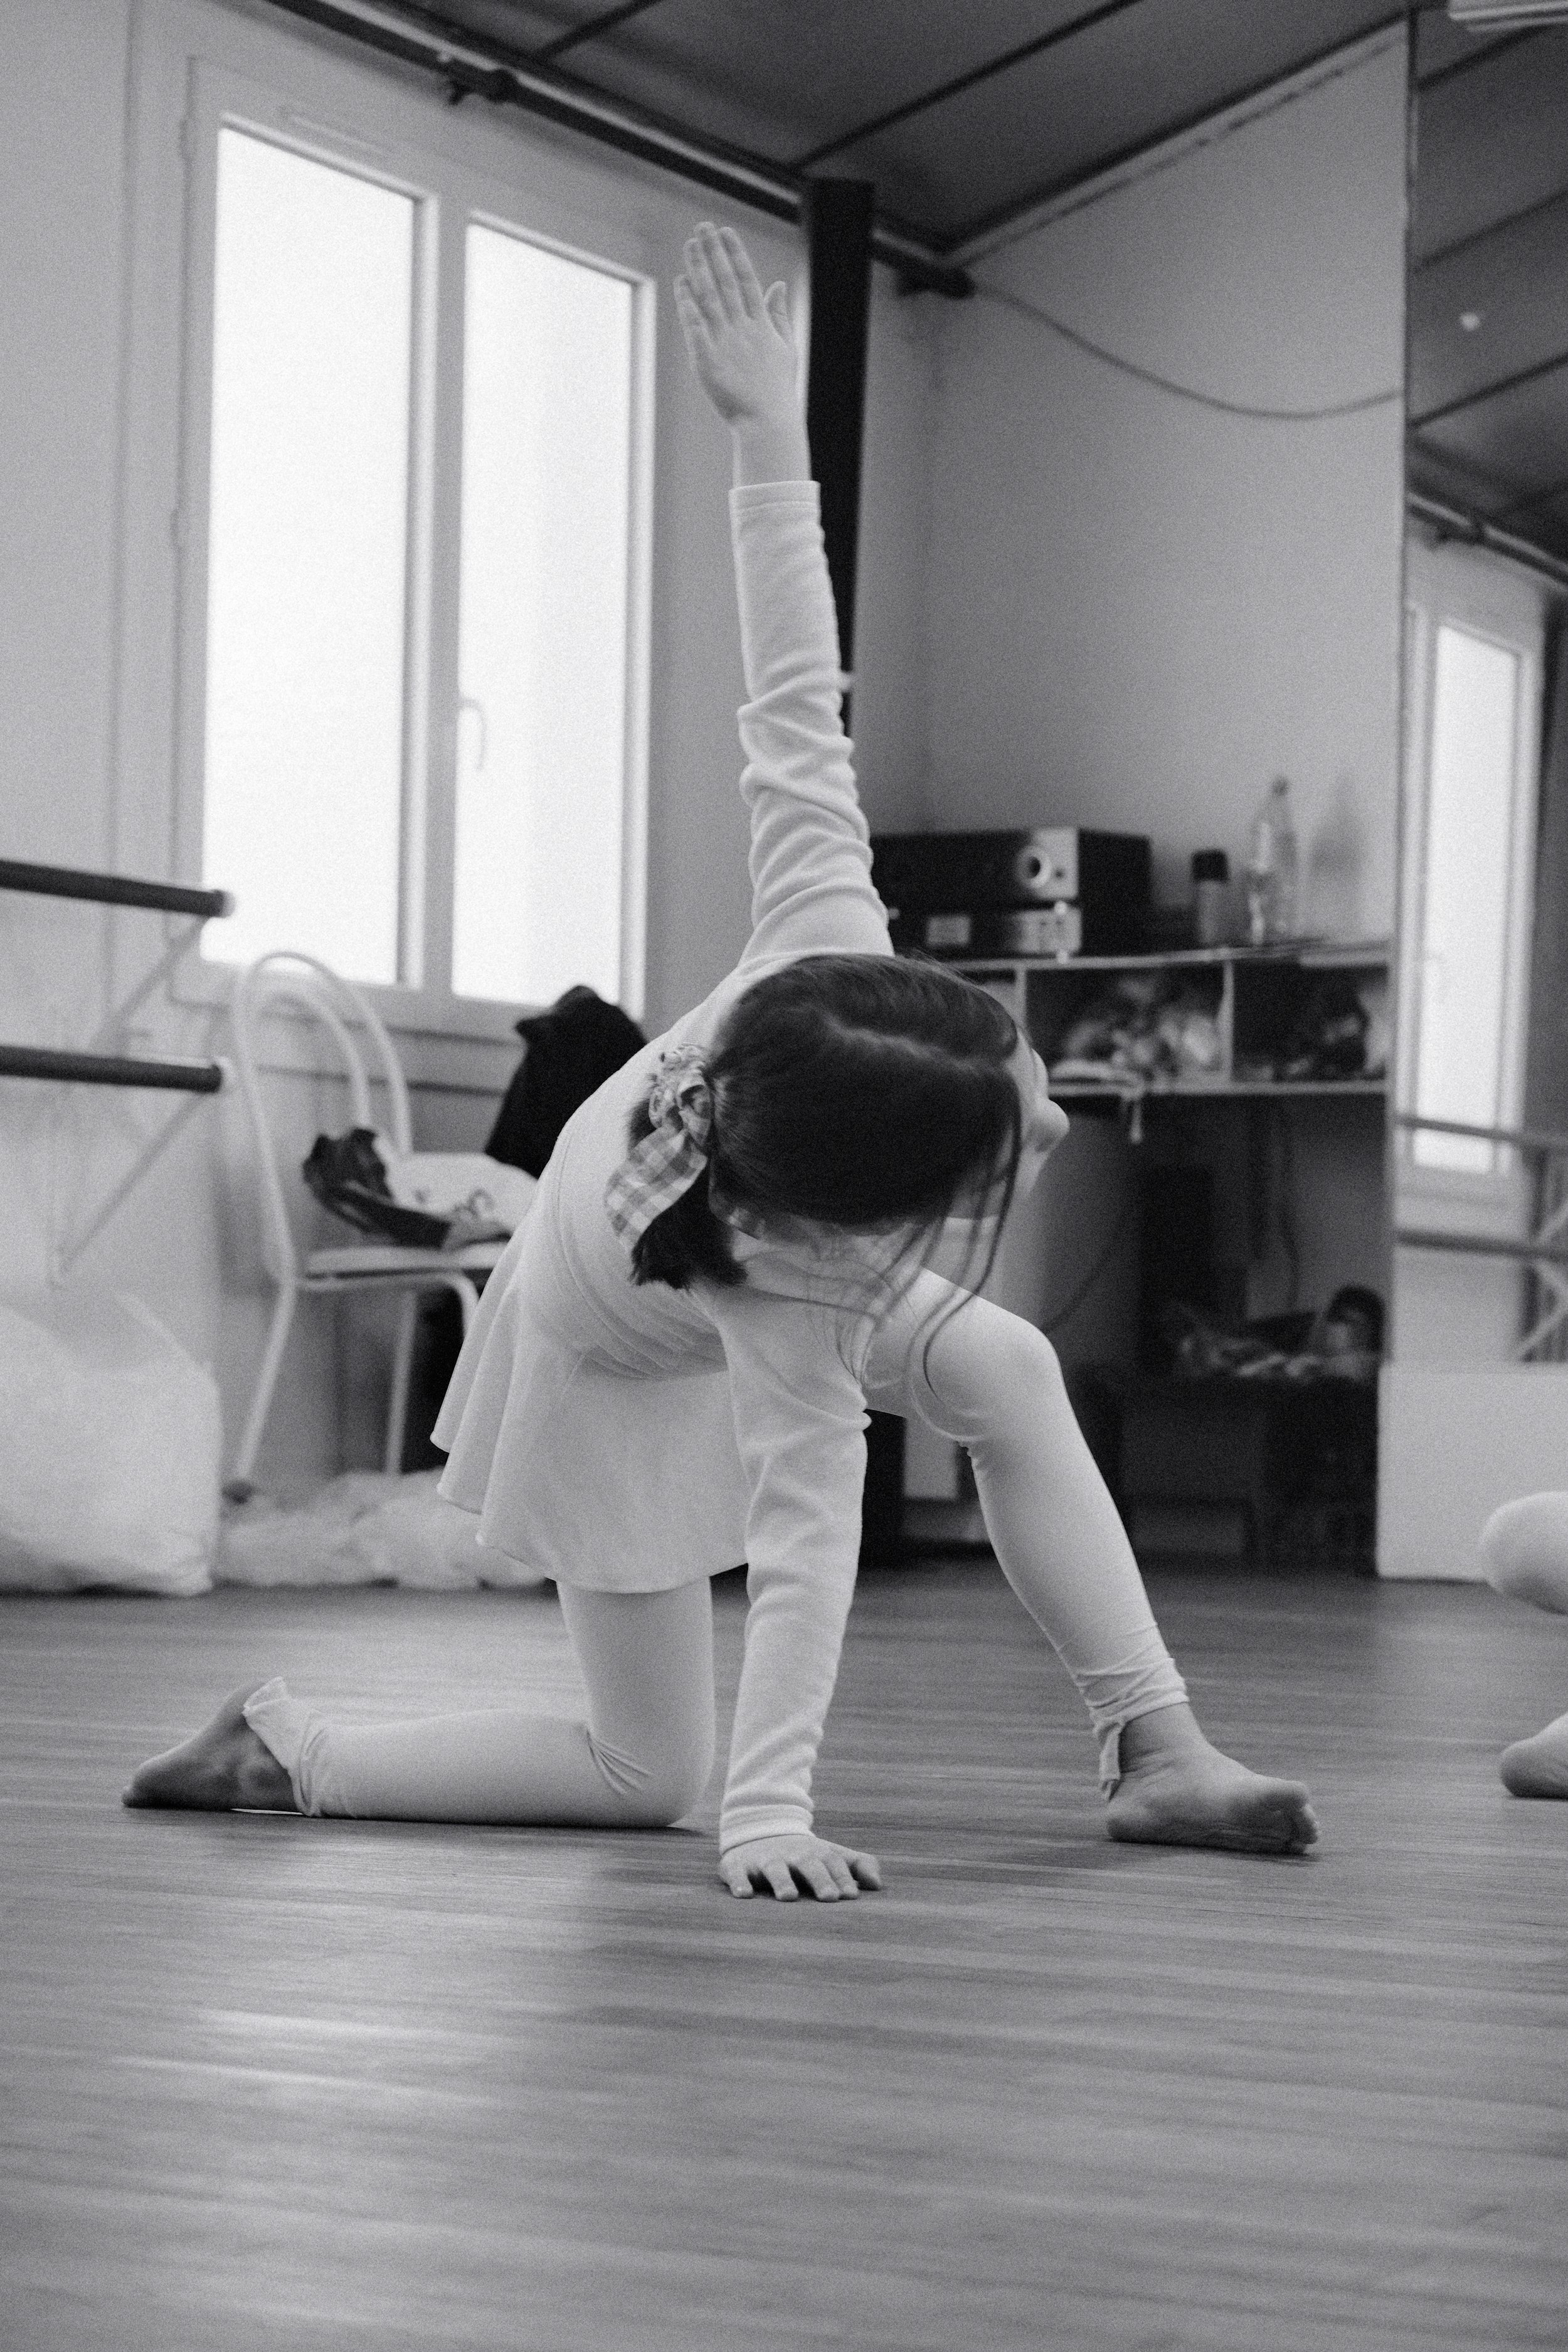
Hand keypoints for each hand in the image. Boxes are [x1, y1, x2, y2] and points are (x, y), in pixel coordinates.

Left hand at [675, 223, 798, 430]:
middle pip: (725, 282)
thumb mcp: (785, 348)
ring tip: (689, 246)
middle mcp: (743, 328)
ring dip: (698, 269)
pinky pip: (696, 326)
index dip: (734, 253)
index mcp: (762, 323)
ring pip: (709, 297)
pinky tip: (681, 284)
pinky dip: (688, 304)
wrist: (767, 422)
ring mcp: (725, 342)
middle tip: (701, 227)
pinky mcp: (708, 359)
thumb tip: (776, 285)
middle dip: (713, 252)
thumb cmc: (776, 389)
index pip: (746, 279)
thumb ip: (778, 315)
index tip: (725, 231)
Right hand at [719, 1831, 882, 1901]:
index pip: (833, 1863)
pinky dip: (740, 1882)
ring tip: (789, 1897)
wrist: (758, 1830)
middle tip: (829, 1898)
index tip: (851, 1895)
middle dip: (819, 1879)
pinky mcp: (738, 1864)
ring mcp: (764, 1859)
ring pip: (774, 1869)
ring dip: (782, 1881)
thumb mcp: (830, 1855)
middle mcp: (791, 1854)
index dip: (842, 1877)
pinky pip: (737, 1873)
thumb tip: (878, 1884)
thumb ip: (857, 1865)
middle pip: (807, 1864)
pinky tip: (744, 1895)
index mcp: (815, 1853)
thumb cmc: (803, 1854)